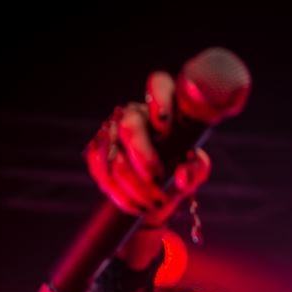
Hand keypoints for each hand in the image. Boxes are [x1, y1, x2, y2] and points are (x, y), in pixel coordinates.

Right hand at [84, 71, 210, 229]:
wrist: (156, 194)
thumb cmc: (178, 172)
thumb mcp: (193, 172)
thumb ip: (195, 170)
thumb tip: (182, 174)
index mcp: (163, 106)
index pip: (158, 85)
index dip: (160, 103)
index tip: (166, 130)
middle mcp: (134, 113)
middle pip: (129, 126)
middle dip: (143, 158)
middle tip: (158, 180)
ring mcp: (111, 131)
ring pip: (113, 156)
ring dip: (134, 187)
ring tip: (152, 205)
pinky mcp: (96, 152)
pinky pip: (100, 172)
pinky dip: (118, 194)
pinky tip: (135, 206)